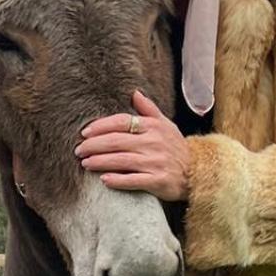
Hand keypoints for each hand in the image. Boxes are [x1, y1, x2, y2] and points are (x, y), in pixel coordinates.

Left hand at [75, 90, 189, 200]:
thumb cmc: (176, 148)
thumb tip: (134, 93)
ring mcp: (156, 163)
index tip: (85, 132)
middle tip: (79, 150)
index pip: (121, 122)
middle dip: (94, 146)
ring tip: (85, 163)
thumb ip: (149, 110)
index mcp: (153, 127)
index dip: (100, 126)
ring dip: (100, 162)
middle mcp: (154, 143)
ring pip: (121, 161)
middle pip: (116, 142)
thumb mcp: (166, 125)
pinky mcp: (158, 181)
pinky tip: (104, 180)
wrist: (197, 173)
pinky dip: (117, 180)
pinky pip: (133, 180)